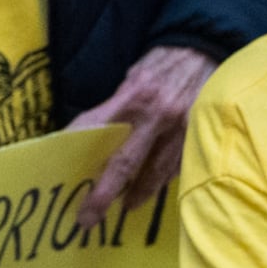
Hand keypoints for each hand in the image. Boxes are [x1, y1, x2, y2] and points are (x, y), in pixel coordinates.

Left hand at [66, 44, 219, 227]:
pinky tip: (151, 191)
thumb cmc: (159, 64)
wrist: (203, 48)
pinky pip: (177, 167)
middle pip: (124, 164)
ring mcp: (181, 129)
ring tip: (122, 209)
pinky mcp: (198, 136)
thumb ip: (112, 108)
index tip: (62, 178)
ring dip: (136, 195)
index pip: (94, 129)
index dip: (76, 154)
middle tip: (87, 219)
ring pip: (154, 173)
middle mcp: (156, 116)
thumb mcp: (130, 78)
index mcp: (132, 97)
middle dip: (103, 194)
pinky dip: (162, 181)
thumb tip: (86, 136)